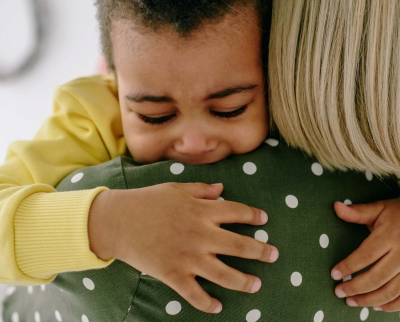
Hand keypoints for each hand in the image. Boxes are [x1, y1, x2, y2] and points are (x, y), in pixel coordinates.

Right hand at [88, 183, 278, 313]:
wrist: (119, 220)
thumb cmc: (148, 200)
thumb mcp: (177, 188)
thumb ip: (202, 189)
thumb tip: (222, 189)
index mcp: (202, 211)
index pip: (236, 212)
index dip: (253, 215)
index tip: (264, 219)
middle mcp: (201, 235)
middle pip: (240, 246)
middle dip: (260, 251)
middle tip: (274, 255)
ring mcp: (189, 257)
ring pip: (224, 274)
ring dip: (244, 281)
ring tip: (257, 284)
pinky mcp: (174, 275)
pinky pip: (195, 295)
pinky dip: (208, 303)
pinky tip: (219, 306)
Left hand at [331, 198, 399, 311]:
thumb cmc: (398, 213)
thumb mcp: (379, 208)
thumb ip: (357, 212)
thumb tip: (336, 206)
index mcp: (388, 237)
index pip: (365, 255)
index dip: (348, 267)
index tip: (334, 274)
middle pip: (376, 277)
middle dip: (356, 287)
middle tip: (339, 292)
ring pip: (391, 291)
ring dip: (370, 299)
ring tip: (352, 301)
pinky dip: (391, 306)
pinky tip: (376, 307)